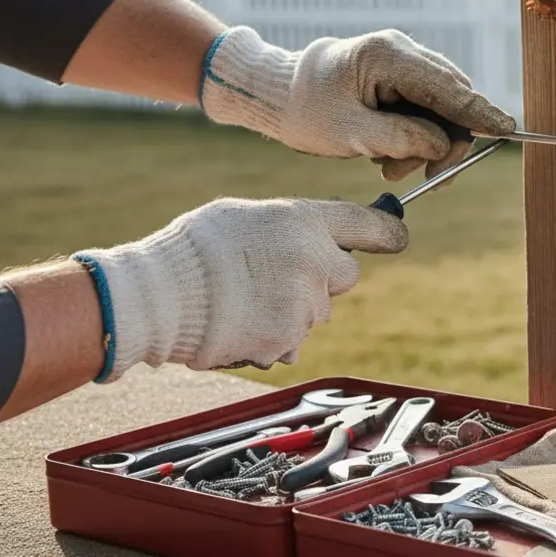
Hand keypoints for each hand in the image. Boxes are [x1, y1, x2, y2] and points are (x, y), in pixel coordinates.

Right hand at [71, 198, 407, 382]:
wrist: (158, 297)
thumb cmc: (194, 250)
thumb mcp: (246, 216)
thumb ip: (290, 228)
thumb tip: (317, 240)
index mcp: (303, 222)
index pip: (368, 224)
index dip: (387, 230)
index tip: (398, 235)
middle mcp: (314, 261)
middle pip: (346, 274)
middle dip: (323, 278)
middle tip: (278, 275)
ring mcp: (304, 305)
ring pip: (317, 312)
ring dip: (292, 310)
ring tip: (244, 301)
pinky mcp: (288, 340)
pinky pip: (293, 341)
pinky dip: (273, 337)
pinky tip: (240, 324)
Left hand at [199, 26, 515, 181]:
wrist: (276, 94)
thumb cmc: (305, 110)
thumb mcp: (351, 134)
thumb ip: (402, 139)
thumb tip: (444, 145)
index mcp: (389, 56)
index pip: (448, 88)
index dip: (480, 113)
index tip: (508, 131)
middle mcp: (401, 52)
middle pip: (452, 99)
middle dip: (446, 142)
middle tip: (430, 178)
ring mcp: (402, 62)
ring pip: (441, 107)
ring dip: (426, 144)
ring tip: (389, 165)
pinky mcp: (399, 76)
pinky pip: (425, 108)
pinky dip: (416, 136)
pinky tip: (390, 152)